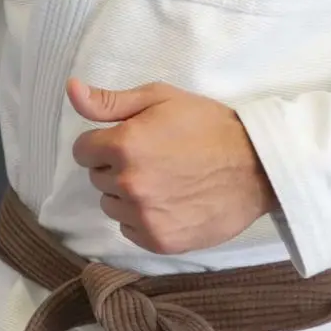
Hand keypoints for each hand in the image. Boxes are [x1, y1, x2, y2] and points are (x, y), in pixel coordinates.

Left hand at [68, 79, 273, 255]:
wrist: (258, 166)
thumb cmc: (209, 126)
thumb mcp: (160, 98)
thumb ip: (109, 101)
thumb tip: (71, 90)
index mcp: (124, 146)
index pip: (82, 151)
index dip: (103, 144)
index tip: (128, 141)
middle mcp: (128, 184)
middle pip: (97, 178)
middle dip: (117, 167)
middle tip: (154, 159)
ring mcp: (144, 216)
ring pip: (111, 206)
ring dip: (127, 196)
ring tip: (164, 182)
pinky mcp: (160, 240)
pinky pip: (130, 230)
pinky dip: (143, 219)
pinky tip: (170, 203)